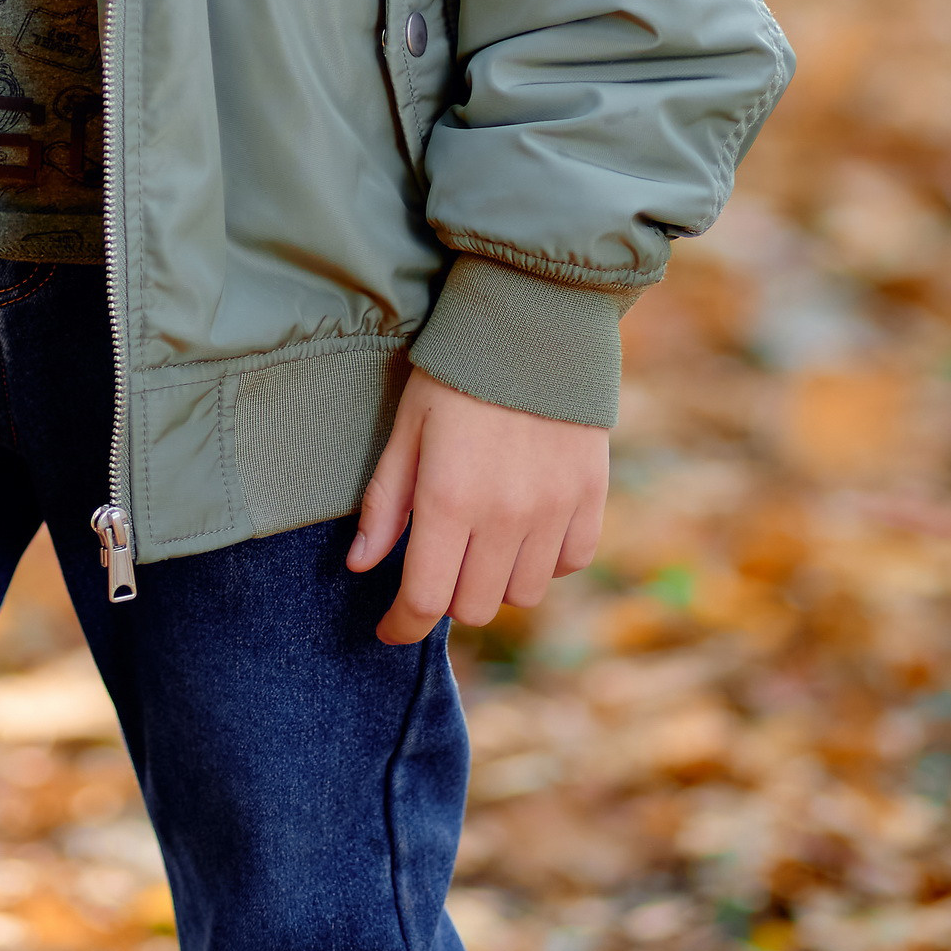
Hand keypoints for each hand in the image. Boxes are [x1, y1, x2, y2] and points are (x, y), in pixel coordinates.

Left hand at [347, 370, 607, 646]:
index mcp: (448, 500)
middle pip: (474, 607)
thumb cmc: (456, 372)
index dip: (401, 626)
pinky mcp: (590, 499)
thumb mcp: (406, 428)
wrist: (533, 322)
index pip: (424, 600)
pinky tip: (524, 529)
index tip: (388, 628)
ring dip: (495, 581)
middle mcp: (504, 517)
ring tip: (479, 542)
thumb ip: (384, 501)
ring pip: (523, 594)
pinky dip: (544, 560)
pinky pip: (569, 563)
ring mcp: (553, 511)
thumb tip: (360, 567)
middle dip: (445, 598)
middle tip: (433, 565)